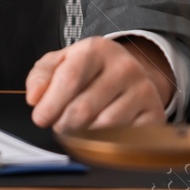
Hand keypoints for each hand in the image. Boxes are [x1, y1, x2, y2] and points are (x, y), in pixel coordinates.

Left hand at [25, 36, 172, 131]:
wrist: (130, 74)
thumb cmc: (89, 70)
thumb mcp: (62, 62)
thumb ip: (41, 75)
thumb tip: (34, 98)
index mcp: (97, 49)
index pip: (70, 79)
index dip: (50, 103)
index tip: (40, 118)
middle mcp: (124, 67)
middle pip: (84, 108)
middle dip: (63, 123)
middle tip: (58, 126)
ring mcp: (143, 90)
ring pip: (104, 126)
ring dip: (83, 135)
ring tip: (77, 127)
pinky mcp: (154, 113)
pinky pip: (124, 138)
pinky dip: (106, 141)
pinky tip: (99, 133)